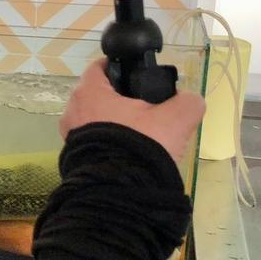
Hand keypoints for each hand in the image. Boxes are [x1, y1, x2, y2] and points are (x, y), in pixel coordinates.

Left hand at [60, 59, 205, 162]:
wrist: (120, 194)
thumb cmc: (140, 145)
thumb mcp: (174, 120)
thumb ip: (187, 102)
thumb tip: (190, 100)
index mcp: (89, 93)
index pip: (100, 67)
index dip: (120, 66)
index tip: (137, 73)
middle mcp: (72, 112)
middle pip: (99, 95)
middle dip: (122, 99)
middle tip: (148, 108)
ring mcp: (70, 137)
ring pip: (96, 120)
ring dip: (117, 124)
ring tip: (143, 133)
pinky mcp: (74, 159)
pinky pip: (94, 142)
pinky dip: (110, 143)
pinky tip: (131, 152)